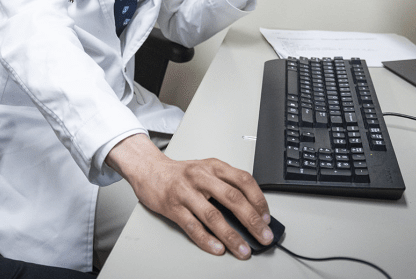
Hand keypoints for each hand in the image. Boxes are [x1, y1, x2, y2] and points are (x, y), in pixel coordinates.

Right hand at [106, 134, 274, 259]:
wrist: (149, 169)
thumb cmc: (180, 173)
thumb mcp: (206, 169)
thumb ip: (226, 184)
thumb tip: (251, 210)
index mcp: (213, 166)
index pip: (243, 180)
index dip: (258, 199)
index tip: (266, 217)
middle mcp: (201, 177)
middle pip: (232, 198)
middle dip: (252, 220)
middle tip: (264, 236)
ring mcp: (186, 192)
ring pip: (213, 215)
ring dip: (231, 235)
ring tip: (243, 249)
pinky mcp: (172, 207)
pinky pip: (192, 226)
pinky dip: (207, 239)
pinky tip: (217, 248)